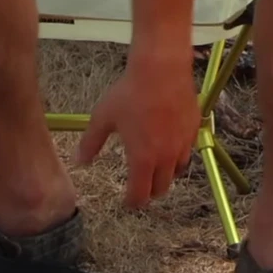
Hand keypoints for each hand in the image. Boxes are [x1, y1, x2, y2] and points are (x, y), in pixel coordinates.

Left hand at [77, 53, 201, 209]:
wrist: (161, 69)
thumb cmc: (130, 93)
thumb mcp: (103, 118)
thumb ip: (91, 143)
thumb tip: (79, 161)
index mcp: (142, 158)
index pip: (140, 194)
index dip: (132, 202)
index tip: (127, 202)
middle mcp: (165, 157)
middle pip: (161, 189)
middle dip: (149, 192)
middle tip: (140, 188)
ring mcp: (183, 143)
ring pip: (177, 171)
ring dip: (165, 175)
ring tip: (155, 169)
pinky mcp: (193, 129)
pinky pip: (187, 151)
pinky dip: (177, 155)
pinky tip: (169, 145)